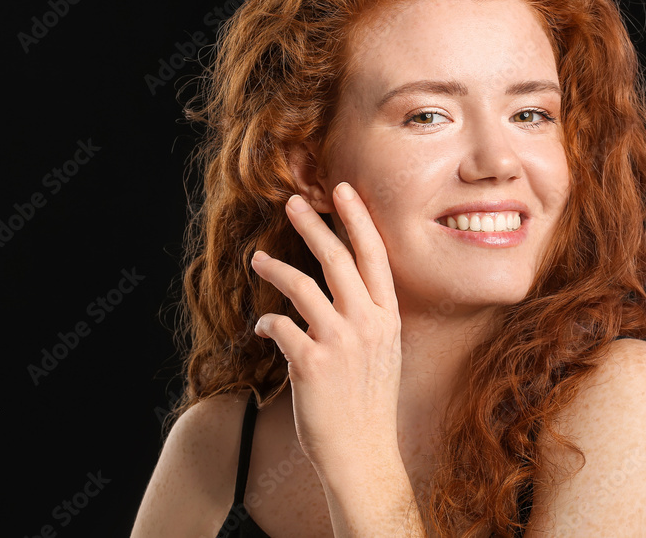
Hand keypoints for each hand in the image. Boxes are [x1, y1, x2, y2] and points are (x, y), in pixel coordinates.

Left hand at [251, 182, 402, 475]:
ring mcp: (341, 342)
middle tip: (293, 202)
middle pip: (337, 259)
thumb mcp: (384, 353)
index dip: (358, 219)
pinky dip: (266, 322)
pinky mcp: (311, 363)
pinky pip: (279, 326)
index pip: (374, 256)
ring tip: (257, 257)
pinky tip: (262, 328)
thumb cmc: (368, 404)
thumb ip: (370, 318)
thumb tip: (344, 288)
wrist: (363, 454)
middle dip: (314, 224)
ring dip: (276, 267)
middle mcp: (368, 324)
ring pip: (303, 285)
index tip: (342, 191)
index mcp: (388, 318)